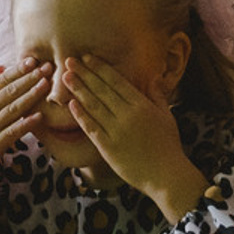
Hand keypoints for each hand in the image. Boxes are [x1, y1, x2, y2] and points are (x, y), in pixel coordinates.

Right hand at [0, 56, 48, 196]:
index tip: (32, 60)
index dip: (18, 70)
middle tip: (47, 67)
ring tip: (46, 84)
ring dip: (32, 95)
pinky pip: (13, 132)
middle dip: (30, 78)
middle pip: (11, 90)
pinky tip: (39, 116)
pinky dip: (26, 123)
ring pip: (14, 108)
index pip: (1, 80)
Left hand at [57, 54, 198, 210]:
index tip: (87, 57)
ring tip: (65, 77)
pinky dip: (80, 115)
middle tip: (69, 61)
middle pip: (101, 90)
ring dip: (78, 90)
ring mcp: (117, 131)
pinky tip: (70, 104)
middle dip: (84, 73)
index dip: (100, 68)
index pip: (117, 81)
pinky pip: (91, 128)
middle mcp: (127, 115)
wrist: (167, 176)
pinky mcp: (108, 147)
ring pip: (93, 106)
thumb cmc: (169, 146)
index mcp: (142, 105)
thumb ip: (158, 95)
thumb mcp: (167, 116)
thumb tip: (153, 76)